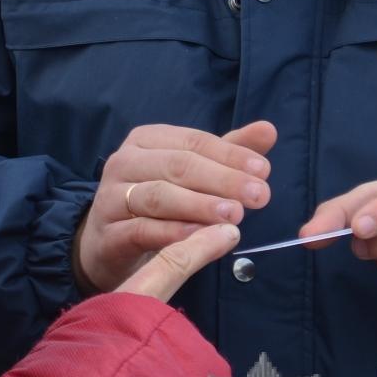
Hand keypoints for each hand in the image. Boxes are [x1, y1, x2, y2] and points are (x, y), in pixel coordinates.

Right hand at [73, 121, 276, 295]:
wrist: (108, 246)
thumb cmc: (157, 204)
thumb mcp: (192, 175)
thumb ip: (227, 153)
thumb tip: (268, 130)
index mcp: (147, 140)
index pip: (194, 142)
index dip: (230, 155)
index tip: (264, 171)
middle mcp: (124, 162)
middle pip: (178, 166)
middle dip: (223, 180)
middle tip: (259, 196)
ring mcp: (111, 197)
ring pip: (158, 197)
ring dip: (200, 206)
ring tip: (235, 216)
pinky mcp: (107, 234)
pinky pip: (141, 230)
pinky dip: (172, 233)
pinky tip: (199, 238)